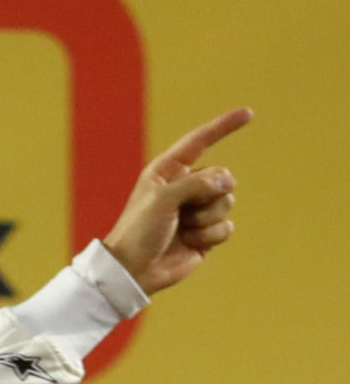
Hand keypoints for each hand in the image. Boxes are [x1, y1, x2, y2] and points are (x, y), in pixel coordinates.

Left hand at [103, 107, 252, 294]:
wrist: (133, 270)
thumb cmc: (138, 231)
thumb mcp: (163, 199)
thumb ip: (197, 183)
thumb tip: (228, 182)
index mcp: (167, 171)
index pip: (200, 141)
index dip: (224, 126)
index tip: (248, 113)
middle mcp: (184, 186)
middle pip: (222, 177)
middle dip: (209, 195)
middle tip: (182, 212)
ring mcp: (196, 210)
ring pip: (227, 202)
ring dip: (207, 218)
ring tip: (183, 229)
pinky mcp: (205, 233)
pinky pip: (226, 227)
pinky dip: (211, 235)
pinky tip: (190, 243)